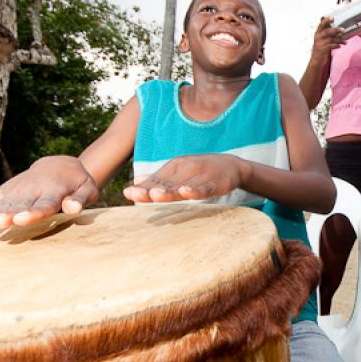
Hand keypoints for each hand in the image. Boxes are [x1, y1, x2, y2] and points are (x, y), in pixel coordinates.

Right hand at [0, 156, 98, 228]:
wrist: (61, 165)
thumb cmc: (78, 183)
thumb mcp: (88, 189)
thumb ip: (80, 199)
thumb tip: (74, 208)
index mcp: (56, 190)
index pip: (45, 203)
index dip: (33, 212)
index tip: (22, 219)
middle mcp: (34, 188)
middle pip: (21, 204)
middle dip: (8, 213)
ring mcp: (20, 187)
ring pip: (6, 201)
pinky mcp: (10, 189)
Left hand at [123, 154, 244, 202]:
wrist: (232, 165)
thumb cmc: (201, 170)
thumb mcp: (179, 171)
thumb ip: (159, 179)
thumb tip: (135, 183)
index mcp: (176, 166)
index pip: (157, 179)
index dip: (143, 187)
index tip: (128, 194)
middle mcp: (186, 169)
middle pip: (167, 183)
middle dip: (151, 189)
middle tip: (135, 195)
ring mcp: (201, 176)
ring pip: (183, 186)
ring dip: (170, 191)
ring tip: (155, 195)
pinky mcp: (215, 184)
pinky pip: (205, 189)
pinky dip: (195, 190)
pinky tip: (186, 192)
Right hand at [310, 16, 344, 61]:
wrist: (315, 60)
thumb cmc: (321, 48)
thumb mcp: (323, 39)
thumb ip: (328, 34)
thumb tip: (340, 30)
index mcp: (318, 33)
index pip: (321, 25)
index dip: (326, 20)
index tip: (332, 17)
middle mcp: (317, 37)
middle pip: (327, 31)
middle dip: (336, 30)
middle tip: (343, 30)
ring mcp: (319, 43)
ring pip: (331, 39)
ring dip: (339, 40)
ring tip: (345, 42)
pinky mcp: (322, 49)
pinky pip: (330, 46)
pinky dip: (336, 45)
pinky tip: (340, 46)